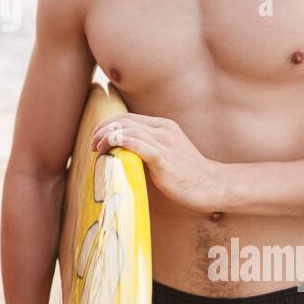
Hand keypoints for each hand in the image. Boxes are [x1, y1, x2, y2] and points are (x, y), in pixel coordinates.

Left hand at [90, 113, 225, 213]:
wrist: (211, 185)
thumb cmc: (187, 174)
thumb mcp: (167, 152)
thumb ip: (149, 147)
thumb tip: (122, 153)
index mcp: (163, 125)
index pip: (128, 118)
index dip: (108, 125)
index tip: (97, 138)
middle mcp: (163, 129)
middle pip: (124, 121)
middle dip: (103, 130)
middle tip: (92, 144)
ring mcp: (164, 142)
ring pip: (127, 130)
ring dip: (107, 137)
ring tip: (97, 149)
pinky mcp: (163, 158)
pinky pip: (137, 144)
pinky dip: (119, 143)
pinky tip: (108, 149)